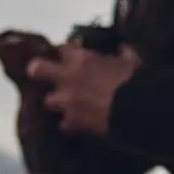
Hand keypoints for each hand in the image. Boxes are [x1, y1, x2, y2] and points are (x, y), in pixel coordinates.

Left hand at [26, 44, 141, 138]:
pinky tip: (79, 126)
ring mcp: (67, 101)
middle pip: (36, 68)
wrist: (136, 109)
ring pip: (48, 101)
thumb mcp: (131, 60)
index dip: (68, 51)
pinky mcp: (72, 122)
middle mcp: (68, 77)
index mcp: (82, 58)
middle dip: (38, 70)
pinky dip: (71, 125)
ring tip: (68, 105)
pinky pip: (64, 125)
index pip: (64, 47)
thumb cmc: (134, 80)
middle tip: (46, 74)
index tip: (75, 53)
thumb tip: (123, 49)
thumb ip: (123, 53)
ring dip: (58, 102)